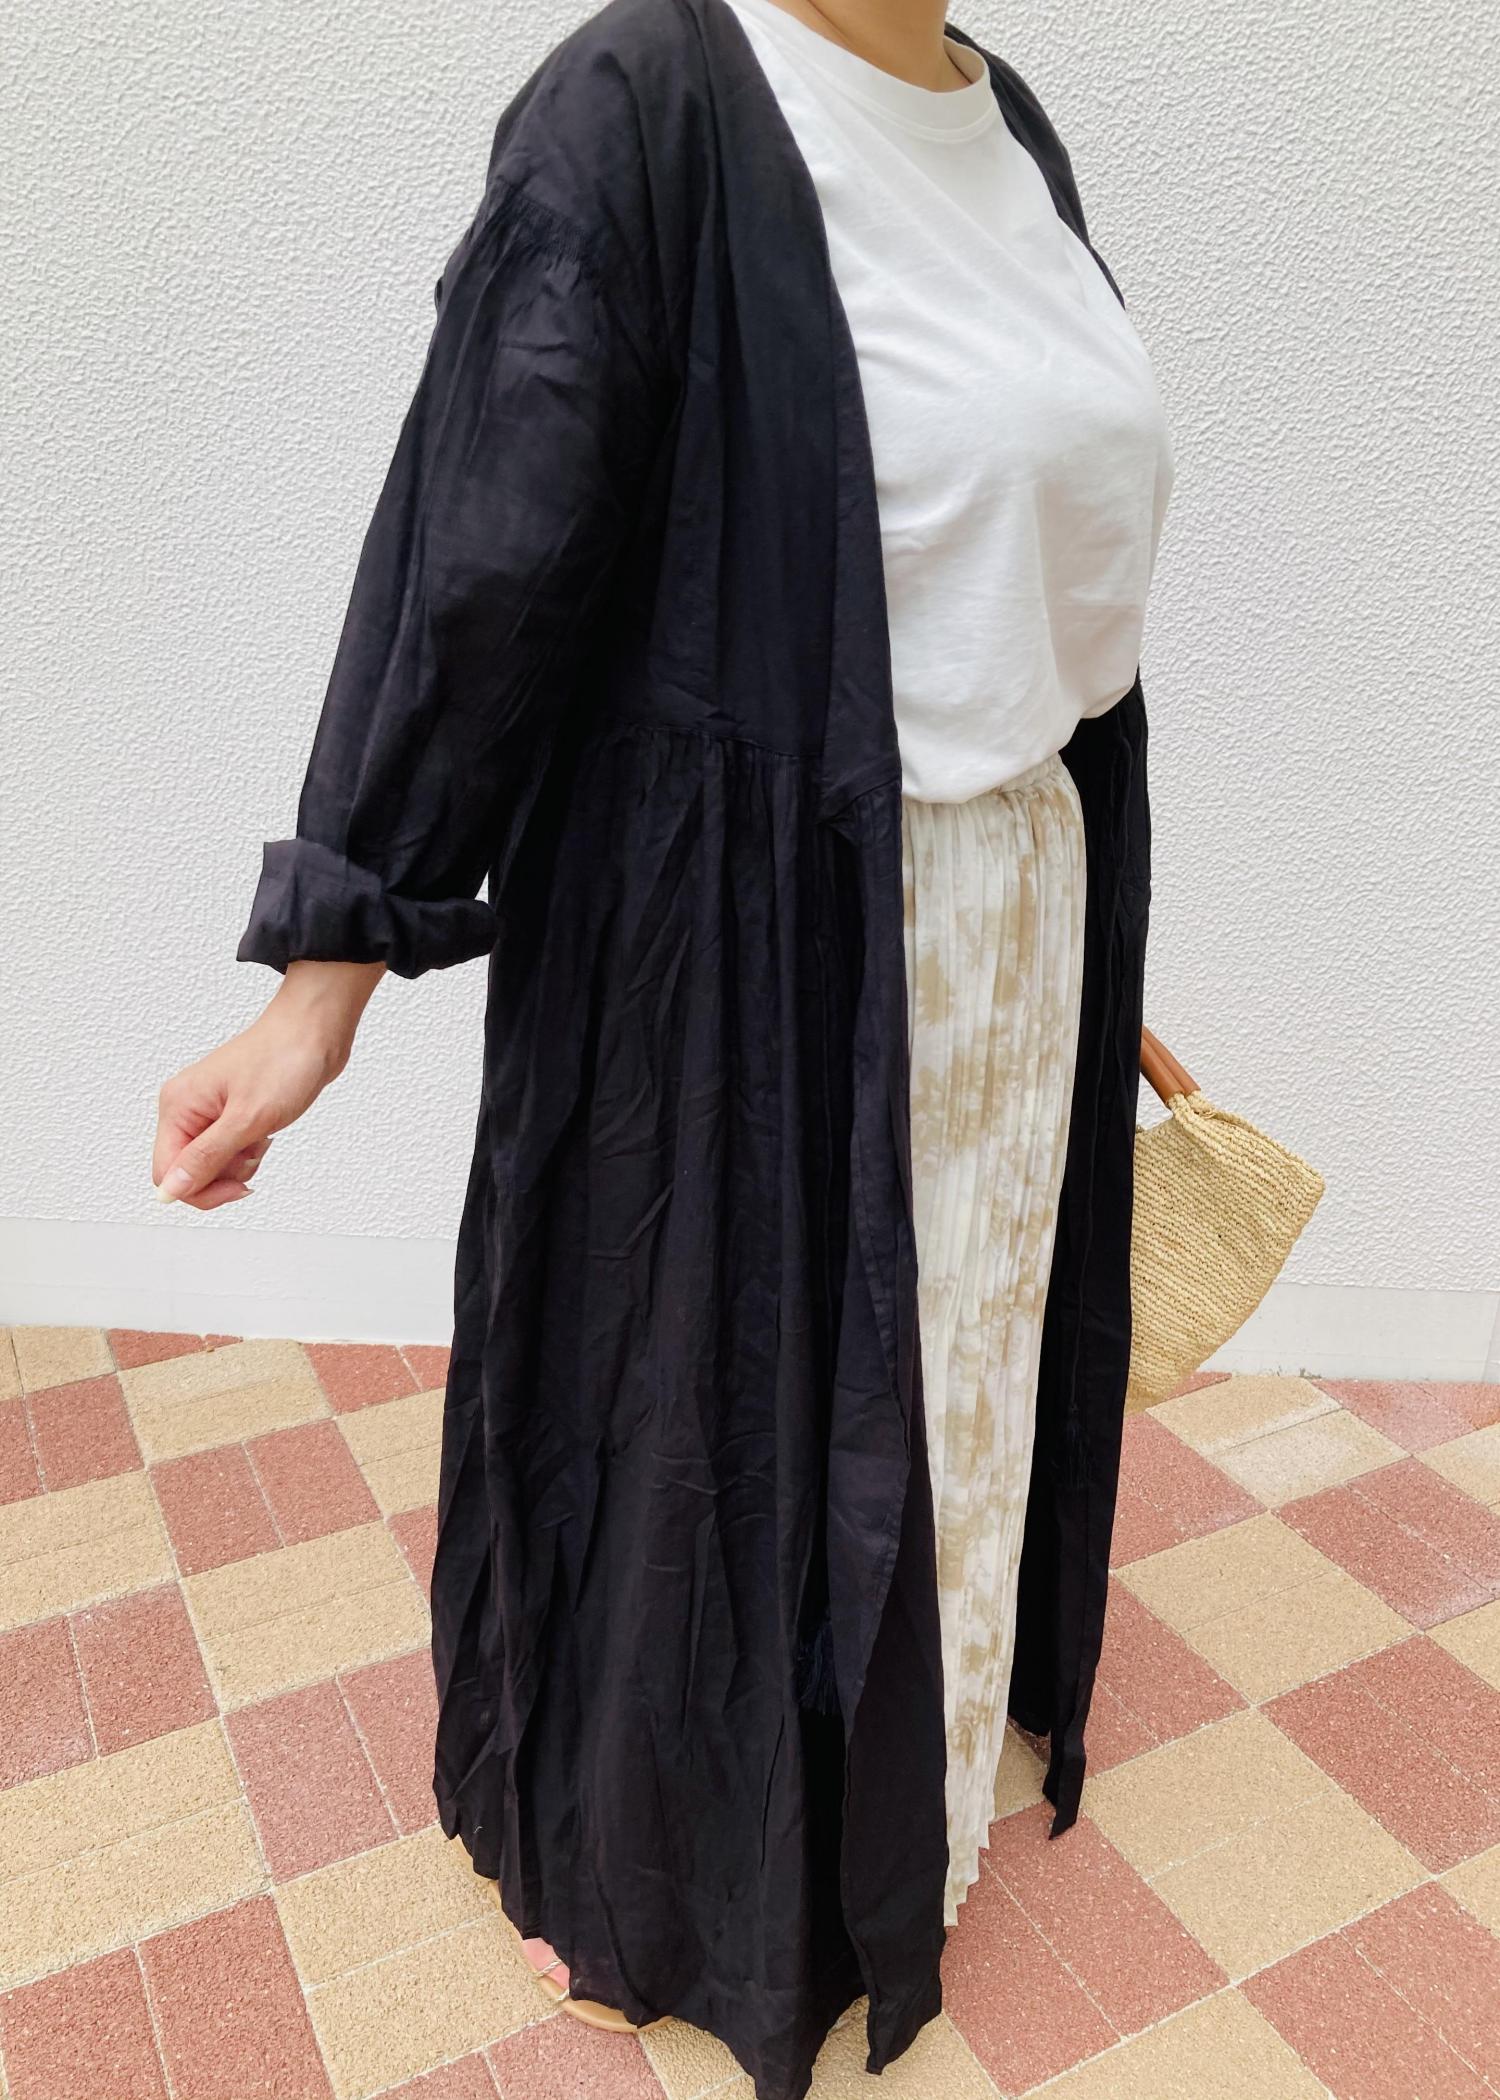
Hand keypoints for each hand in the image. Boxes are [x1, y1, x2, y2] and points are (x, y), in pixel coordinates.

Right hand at [151, 960, 385, 1210]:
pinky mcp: (230, 1112)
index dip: (199, 1190)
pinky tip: (266, 1130)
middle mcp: (186, 1109)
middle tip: (252, 1152)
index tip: (235, 1187)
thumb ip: (207, 1158)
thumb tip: (171, 1190)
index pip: (166, 1173)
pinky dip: (250, 1149)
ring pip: (212, 1164)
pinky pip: (230, 1150)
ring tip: (261, 1133)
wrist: (315, 1031)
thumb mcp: (246, 1119)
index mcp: (178, 1107)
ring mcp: (208, 1110)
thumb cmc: (284, 1059)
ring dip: (240, 1162)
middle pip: (188, 1171)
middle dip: (222, 1175)